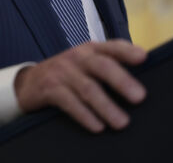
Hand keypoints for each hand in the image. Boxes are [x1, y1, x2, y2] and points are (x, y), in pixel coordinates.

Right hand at [14, 40, 146, 131]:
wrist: (28, 83)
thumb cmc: (66, 75)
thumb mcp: (84, 64)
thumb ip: (107, 66)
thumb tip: (138, 83)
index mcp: (90, 50)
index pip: (111, 47)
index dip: (127, 51)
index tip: (143, 57)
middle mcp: (76, 57)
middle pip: (102, 66)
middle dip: (121, 81)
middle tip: (139, 97)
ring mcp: (62, 72)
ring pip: (88, 88)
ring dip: (106, 106)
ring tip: (122, 122)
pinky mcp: (49, 88)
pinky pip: (69, 102)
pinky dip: (84, 115)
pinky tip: (97, 126)